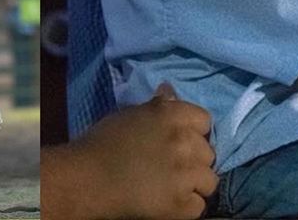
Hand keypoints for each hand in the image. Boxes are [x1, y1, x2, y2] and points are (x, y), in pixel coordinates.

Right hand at [74, 86, 217, 219]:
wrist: (88, 178)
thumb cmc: (104, 141)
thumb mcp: (132, 114)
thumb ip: (158, 106)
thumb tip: (170, 91)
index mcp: (173, 115)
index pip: (205, 120)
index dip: (195, 131)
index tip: (182, 140)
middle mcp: (185, 142)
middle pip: (208, 152)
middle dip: (195, 159)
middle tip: (175, 166)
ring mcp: (185, 175)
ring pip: (210, 181)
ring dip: (195, 184)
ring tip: (176, 186)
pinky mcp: (180, 205)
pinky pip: (198, 207)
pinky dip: (187, 207)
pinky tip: (171, 203)